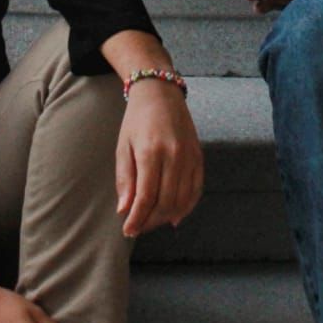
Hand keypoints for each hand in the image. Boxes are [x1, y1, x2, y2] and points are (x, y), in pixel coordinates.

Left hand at [114, 80, 202, 237]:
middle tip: (138, 226)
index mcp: (151, 151)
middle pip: (166, 202)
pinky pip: (196, 189)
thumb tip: (125, 210)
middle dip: (151, 221)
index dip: (137, 219)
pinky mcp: (199, 156)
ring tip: (152, 220)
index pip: (146, 197)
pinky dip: (187, 206)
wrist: (161, 92)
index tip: (127, 231)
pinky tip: (175, 216)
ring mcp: (189, 156)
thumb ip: (125, 179)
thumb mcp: (123, 146)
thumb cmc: (137, 120)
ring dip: (167, 216)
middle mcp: (174, 155)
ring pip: (182, 200)